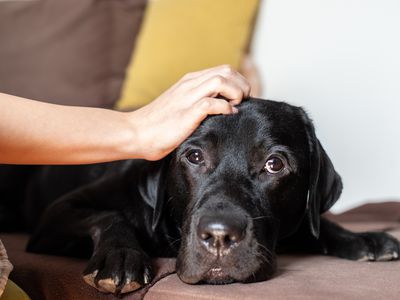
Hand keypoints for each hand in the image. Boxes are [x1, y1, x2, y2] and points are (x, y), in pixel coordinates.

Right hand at [127, 65, 250, 159]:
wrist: (135, 133)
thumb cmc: (158, 125)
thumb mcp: (181, 105)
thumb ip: (198, 101)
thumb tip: (223, 107)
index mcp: (189, 81)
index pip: (224, 70)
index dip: (239, 82)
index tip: (242, 98)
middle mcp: (189, 84)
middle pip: (227, 70)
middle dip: (242, 85)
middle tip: (244, 102)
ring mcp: (187, 97)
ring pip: (221, 80)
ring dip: (236, 93)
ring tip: (236, 107)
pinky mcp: (185, 113)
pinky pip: (211, 103)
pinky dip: (225, 108)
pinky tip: (226, 116)